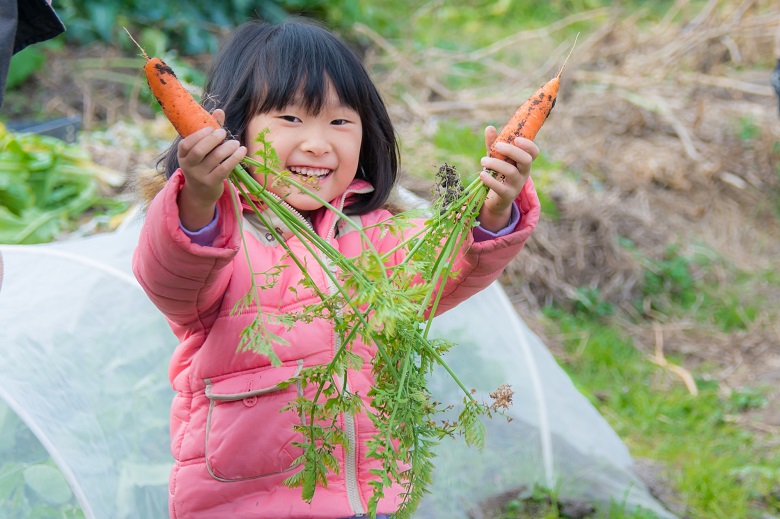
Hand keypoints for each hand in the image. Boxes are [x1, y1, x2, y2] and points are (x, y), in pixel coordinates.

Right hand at [177, 109, 246, 230]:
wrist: (201, 192)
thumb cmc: (203, 164)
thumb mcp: (202, 149)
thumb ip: (210, 130)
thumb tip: (219, 111)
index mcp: (183, 155)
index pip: (186, 144)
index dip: (198, 135)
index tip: (211, 128)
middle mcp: (189, 166)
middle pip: (199, 151)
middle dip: (213, 140)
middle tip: (223, 133)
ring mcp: (200, 176)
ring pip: (214, 159)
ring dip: (227, 148)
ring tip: (235, 143)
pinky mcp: (212, 183)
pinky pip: (224, 169)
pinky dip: (235, 158)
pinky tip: (242, 151)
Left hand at [477, 126, 538, 232]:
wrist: (496, 198)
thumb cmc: (498, 174)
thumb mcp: (496, 158)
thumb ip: (494, 144)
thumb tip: (489, 128)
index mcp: (524, 162)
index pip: (534, 152)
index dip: (528, 145)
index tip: (516, 139)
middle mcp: (524, 173)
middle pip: (526, 160)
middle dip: (512, 151)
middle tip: (497, 146)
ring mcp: (517, 185)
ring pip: (511, 172)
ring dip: (496, 163)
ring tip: (483, 160)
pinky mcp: (507, 195)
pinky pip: (501, 188)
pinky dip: (490, 180)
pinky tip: (482, 174)